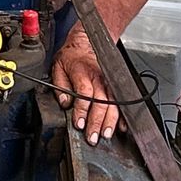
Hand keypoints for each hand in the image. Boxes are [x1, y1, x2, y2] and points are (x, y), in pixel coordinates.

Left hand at [51, 29, 120, 143]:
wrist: (87, 43)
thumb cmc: (72, 57)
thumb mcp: (58, 67)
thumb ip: (60, 86)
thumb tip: (64, 103)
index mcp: (82, 72)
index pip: (83, 93)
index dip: (82, 110)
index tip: (80, 124)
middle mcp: (98, 78)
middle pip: (100, 102)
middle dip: (97, 121)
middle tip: (92, 137)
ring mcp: (108, 82)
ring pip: (113, 103)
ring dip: (110, 121)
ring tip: (106, 134)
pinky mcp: (115, 86)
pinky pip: (121, 102)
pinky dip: (122, 116)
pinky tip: (121, 127)